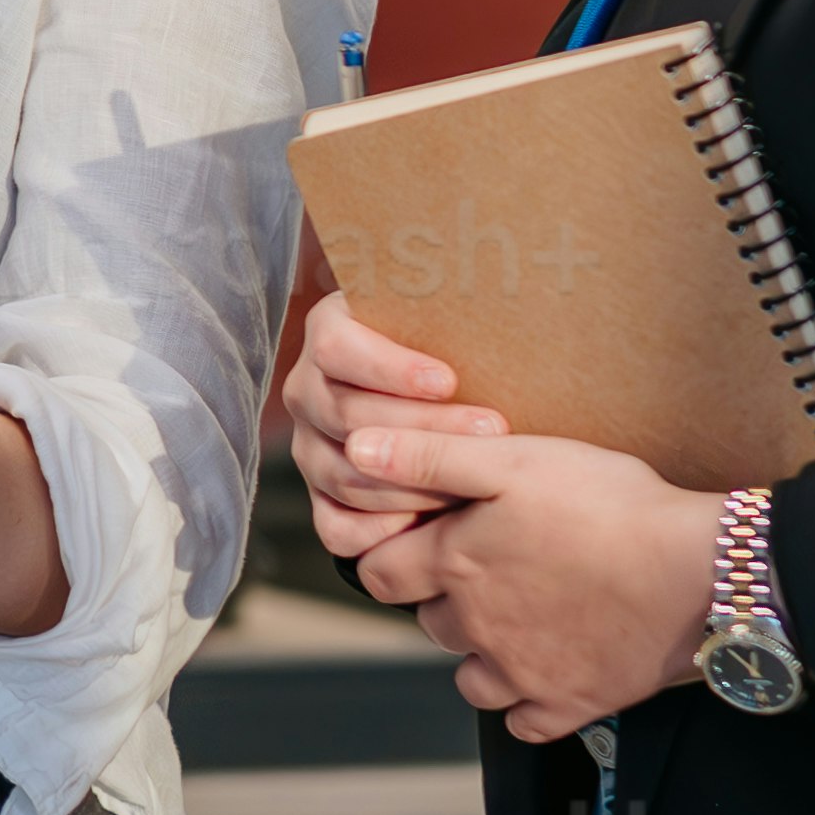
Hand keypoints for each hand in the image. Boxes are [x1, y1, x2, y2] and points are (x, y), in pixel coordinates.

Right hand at [278, 291, 487, 567]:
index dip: (390, 368)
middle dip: (426, 428)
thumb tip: (505, 283)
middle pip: (349, 415)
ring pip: (346, 473)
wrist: (450, 398)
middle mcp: (309, 388)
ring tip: (475, 479)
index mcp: (330, 331)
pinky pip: (336, 526)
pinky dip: (380, 531)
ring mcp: (310, 447)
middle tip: (492, 432)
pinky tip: (427, 524)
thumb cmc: (460, 348)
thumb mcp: (452, 316)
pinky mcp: (321, 499)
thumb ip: (459, 304)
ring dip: (414, 482)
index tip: (448, 380)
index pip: (339, 349)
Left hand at [362, 420, 727, 745]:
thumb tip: (356, 452)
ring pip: (472, 677)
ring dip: (483, 653)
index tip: (420, 544)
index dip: (394, 556)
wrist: (699, 571)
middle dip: (447, 598)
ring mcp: (522, 674)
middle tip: (489, 570)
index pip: (381, 574)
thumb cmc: (612, 507)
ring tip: (522, 618)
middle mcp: (477, 629)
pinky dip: (528, 703)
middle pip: (431, 623)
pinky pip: (525, 722)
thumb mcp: (515, 461)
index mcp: (456, 565)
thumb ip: (430, 458)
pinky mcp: (570, 705)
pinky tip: (550, 669)